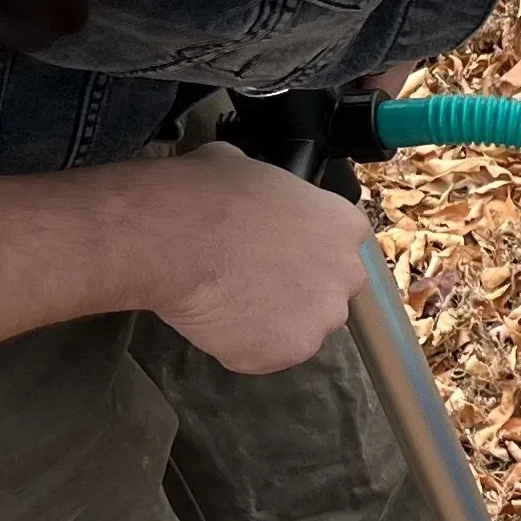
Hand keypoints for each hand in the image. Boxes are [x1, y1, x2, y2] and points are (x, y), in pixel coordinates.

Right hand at [136, 142, 372, 374]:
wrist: (174, 239)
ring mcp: (321, 317)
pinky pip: (264, 354)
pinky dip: (240, 345)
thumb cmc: (205, 196)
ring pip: (299, 327)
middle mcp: (346, 273)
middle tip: (249, 279)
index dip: (302, 250)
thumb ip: (264, 191)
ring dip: (269, 320)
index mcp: (343, 224)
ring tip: (226, 301)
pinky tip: (213, 320)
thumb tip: (245, 190)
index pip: (338, 244)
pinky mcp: (289, 352)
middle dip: (294, 289)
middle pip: (327, 290)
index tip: (275, 252)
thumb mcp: (241, 167)